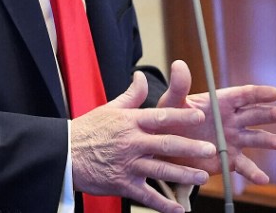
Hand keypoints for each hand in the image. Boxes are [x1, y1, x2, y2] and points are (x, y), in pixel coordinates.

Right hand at [69, 71, 217, 212]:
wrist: (64, 155)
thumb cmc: (87, 130)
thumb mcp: (109, 109)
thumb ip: (131, 96)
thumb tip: (141, 77)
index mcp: (130, 122)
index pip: (159, 117)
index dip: (180, 117)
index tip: (199, 116)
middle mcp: (132, 143)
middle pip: (166, 144)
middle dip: (190, 148)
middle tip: (210, 149)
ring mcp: (128, 165)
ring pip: (161, 170)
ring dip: (184, 174)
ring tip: (202, 176)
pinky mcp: (123, 184)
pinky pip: (147, 196)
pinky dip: (164, 204)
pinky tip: (179, 209)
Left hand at [156, 60, 275, 183]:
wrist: (164, 147)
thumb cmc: (168, 120)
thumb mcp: (171, 103)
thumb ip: (178, 86)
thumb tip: (178, 64)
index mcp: (220, 102)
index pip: (243, 95)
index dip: (259, 94)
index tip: (275, 93)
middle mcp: (231, 120)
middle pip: (255, 115)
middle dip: (271, 114)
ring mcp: (232, 140)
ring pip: (255, 138)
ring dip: (269, 140)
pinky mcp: (228, 159)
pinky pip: (244, 166)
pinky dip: (254, 173)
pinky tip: (263, 179)